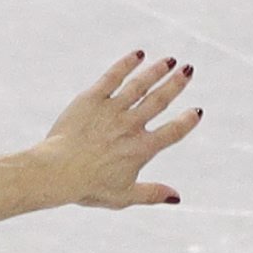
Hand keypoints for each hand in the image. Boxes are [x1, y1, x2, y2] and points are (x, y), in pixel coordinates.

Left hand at [40, 52, 202, 207]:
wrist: (55, 171)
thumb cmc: (87, 187)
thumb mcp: (123, 196)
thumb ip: (152, 194)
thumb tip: (177, 198)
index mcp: (142, 149)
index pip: (172, 132)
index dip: (186, 121)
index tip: (197, 111)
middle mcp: (130, 126)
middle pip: (159, 101)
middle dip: (176, 84)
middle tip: (189, 70)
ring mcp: (111, 110)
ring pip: (139, 86)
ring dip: (156, 71)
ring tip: (170, 60)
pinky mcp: (90, 99)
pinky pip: (111, 77)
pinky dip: (125, 65)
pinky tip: (138, 54)